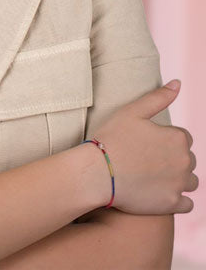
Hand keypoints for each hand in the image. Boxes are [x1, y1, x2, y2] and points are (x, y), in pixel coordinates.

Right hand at [93, 80, 197, 214]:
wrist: (97, 172)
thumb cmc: (111, 138)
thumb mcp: (132, 111)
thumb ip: (158, 97)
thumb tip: (178, 83)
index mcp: (178, 138)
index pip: (182, 137)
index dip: (163, 139)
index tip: (145, 143)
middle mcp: (185, 161)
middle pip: (187, 159)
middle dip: (172, 158)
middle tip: (145, 159)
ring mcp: (180, 184)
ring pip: (190, 181)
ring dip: (177, 178)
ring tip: (152, 176)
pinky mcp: (173, 204)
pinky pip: (186, 203)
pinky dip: (177, 199)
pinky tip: (158, 192)